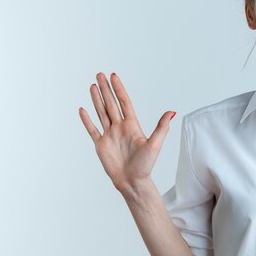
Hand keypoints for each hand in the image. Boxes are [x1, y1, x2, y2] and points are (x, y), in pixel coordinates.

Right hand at [79, 72, 175, 194]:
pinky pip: (92, 129)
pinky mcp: (101, 145)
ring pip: (101, 113)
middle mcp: (120, 127)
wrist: (133, 182)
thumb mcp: (155, 144)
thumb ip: (161, 127)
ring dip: (97, 99)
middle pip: (111, 104)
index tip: (114, 76)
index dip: (119, 89)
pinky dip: (87, 120)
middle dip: (106, 89)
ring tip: (93, 86)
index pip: (124, 102)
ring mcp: (110, 135)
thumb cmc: (146, 165)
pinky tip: (83, 109)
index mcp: (132, 125)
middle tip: (100, 74)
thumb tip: (172, 112)